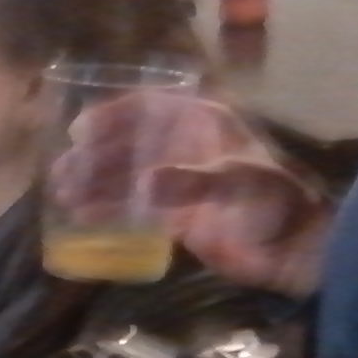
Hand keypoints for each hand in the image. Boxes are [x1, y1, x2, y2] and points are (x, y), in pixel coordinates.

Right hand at [57, 92, 330, 293]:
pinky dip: (108, 209)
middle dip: (94, 155)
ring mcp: (179, 179)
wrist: (294, 251)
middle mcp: (185, 145)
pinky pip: (133, 205)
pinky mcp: (175, 212)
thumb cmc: (276, 203)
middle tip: (63, 172)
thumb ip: (192, 182)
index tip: (80, 131)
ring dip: (94, 182)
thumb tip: (145, 186)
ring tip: (62, 193)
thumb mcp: (239, 183)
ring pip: (126, 174)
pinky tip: (83, 216)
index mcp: (203, 122)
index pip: (150, 106)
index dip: (113, 114)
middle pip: (129, 141)